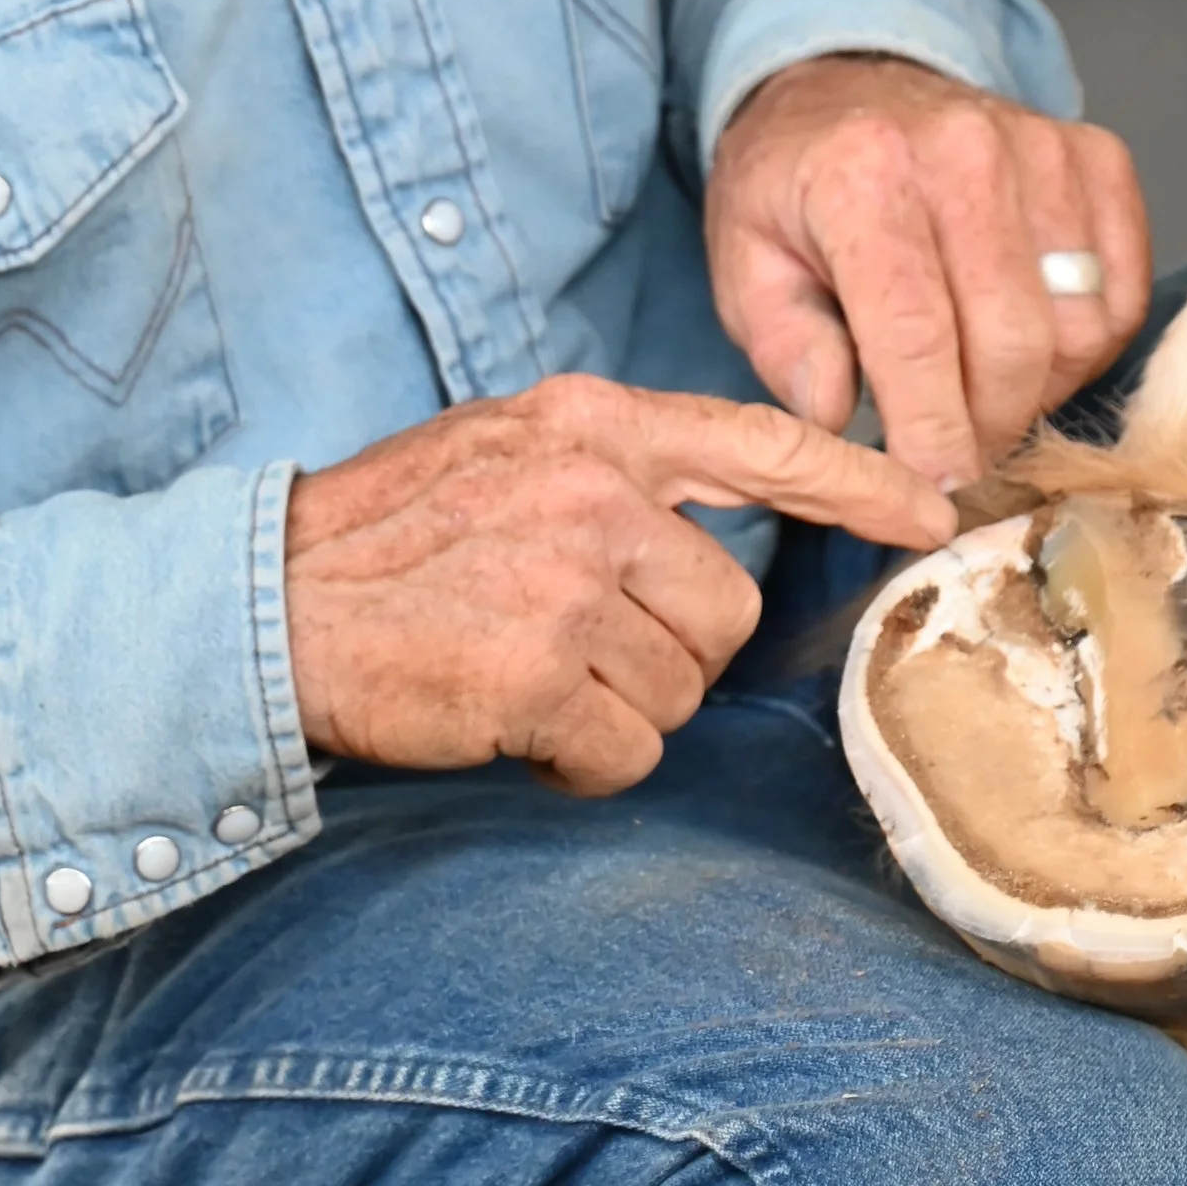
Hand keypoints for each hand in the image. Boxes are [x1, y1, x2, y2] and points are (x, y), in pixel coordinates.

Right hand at [284, 374, 954, 793]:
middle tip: (568, 649)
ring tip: (522, 679)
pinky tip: (509, 727)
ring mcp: (565, 581)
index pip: (760, 441)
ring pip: (681, 689)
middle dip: (666, 653)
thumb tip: (710, 544)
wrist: (257, 606)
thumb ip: (607, 476)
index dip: (857, 484)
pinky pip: (626, 752)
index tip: (929, 511)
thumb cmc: (378, 544)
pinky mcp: (537, 675)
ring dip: (614, 710)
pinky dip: (577, 763)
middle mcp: (589, 490)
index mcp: (587, 422)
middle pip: (725, 608)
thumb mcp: (500, 454)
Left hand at [704, 53, 1149, 485]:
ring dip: (1038, 388)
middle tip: (957, 453)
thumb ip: (786, 346)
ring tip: (982, 388)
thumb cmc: (796, 186)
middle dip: (989, 426)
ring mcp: (1041, 147)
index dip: (933, 428)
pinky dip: (1085, 345)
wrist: (848, 82)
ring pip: (1079, 326)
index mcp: (863, 177)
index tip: (934, 489)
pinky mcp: (1094, 157)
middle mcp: (963, 150)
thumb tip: (837, 420)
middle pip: (1014, 339)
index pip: (917, 331)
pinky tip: (1029, 345)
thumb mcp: (746, 263)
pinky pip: (1122, 293)